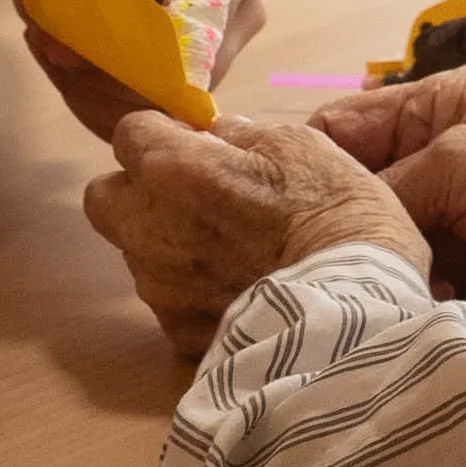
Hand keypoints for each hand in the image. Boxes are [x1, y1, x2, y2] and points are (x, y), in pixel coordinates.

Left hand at [81, 110, 427, 356]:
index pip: (129, 132)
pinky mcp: (179, 334)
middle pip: (105, 196)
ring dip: (168, 242)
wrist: (360, 312)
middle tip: (194, 194)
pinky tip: (241, 289)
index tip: (196, 143)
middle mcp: (148, 229)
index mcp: (173, 169)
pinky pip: (169, 300)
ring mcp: (160, 288)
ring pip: (137, 252)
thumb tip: (219, 135)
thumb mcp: (301, 145)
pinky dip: (192, 292)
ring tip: (231, 250)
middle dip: (139, 190)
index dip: (162, 134)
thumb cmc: (336, 214)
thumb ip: (243, 135)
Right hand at [317, 71, 465, 320]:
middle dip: (333, 214)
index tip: (268, 192)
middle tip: (293, 246)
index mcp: (443, 105)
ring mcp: (445, 216)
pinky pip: (398, 275)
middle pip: (356, 184)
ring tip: (335, 276)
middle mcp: (438, 155)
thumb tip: (319, 212)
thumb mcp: (458, 160)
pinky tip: (375, 298)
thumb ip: (384, 182)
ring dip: (361, 256)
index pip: (350, 123)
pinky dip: (388, 288)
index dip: (310, 155)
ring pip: (373, 234)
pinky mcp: (453, 272)